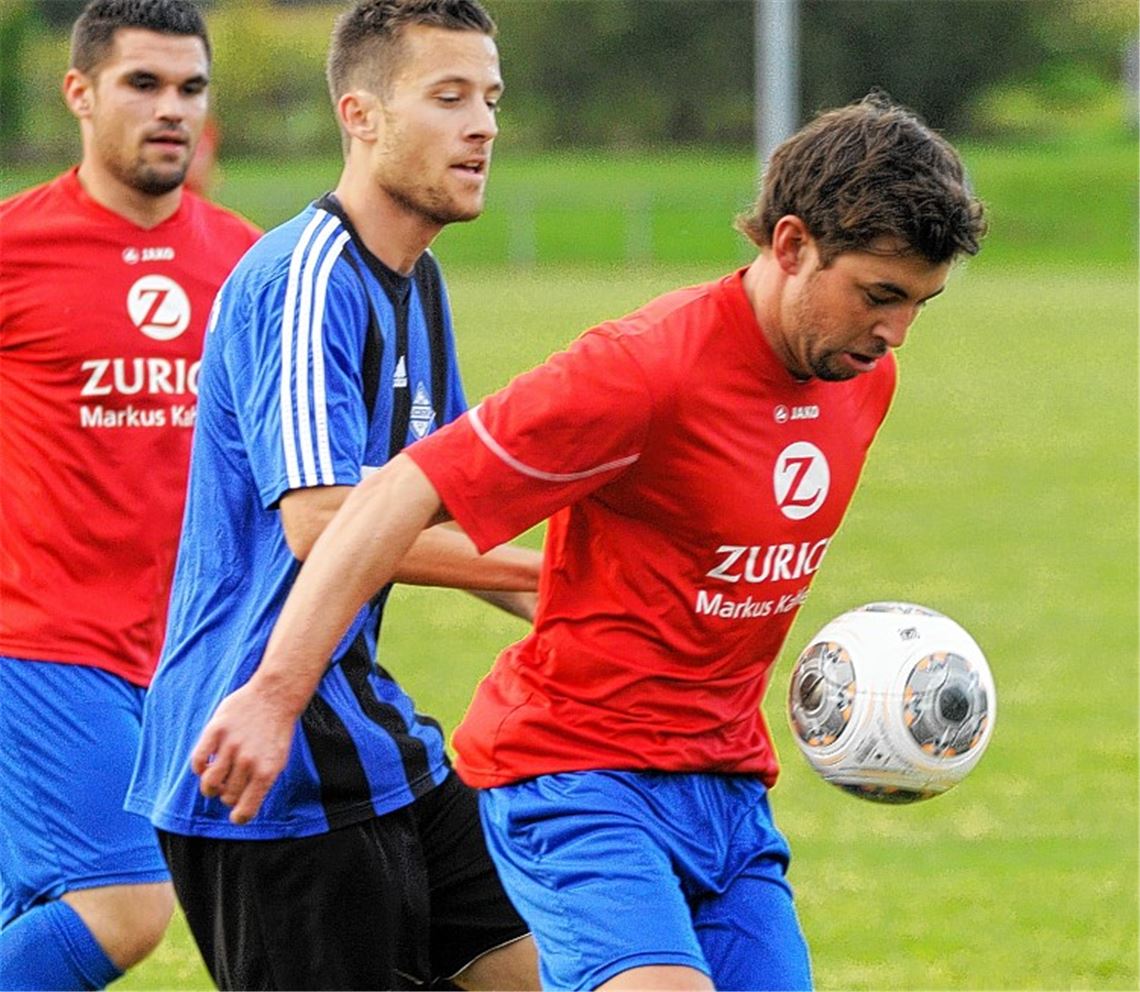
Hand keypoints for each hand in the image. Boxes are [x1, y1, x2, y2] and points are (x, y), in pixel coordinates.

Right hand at [190, 681, 295, 824]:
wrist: (275, 696)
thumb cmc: (276, 730)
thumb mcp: (278, 759)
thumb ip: (260, 782)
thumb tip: (240, 806)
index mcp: (267, 772)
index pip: (245, 811)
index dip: (239, 817)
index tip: (237, 814)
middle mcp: (248, 761)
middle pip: (226, 797)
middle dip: (227, 794)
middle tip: (230, 783)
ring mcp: (231, 745)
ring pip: (209, 783)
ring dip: (211, 786)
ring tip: (216, 777)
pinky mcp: (215, 730)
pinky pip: (197, 761)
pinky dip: (199, 767)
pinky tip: (207, 762)